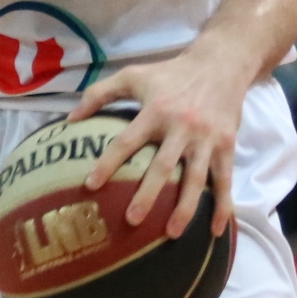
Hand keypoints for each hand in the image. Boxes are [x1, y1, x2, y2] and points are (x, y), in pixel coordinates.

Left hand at [68, 48, 244, 238]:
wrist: (221, 64)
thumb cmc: (171, 73)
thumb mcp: (134, 75)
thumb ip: (100, 93)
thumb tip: (70, 118)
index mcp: (156, 110)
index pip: (127, 141)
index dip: (108, 163)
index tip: (91, 185)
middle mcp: (181, 126)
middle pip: (163, 166)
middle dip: (148, 195)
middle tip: (131, 220)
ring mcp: (206, 139)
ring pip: (196, 179)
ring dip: (185, 208)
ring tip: (170, 233)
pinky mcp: (226, 146)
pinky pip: (225, 180)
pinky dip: (223, 206)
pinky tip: (216, 230)